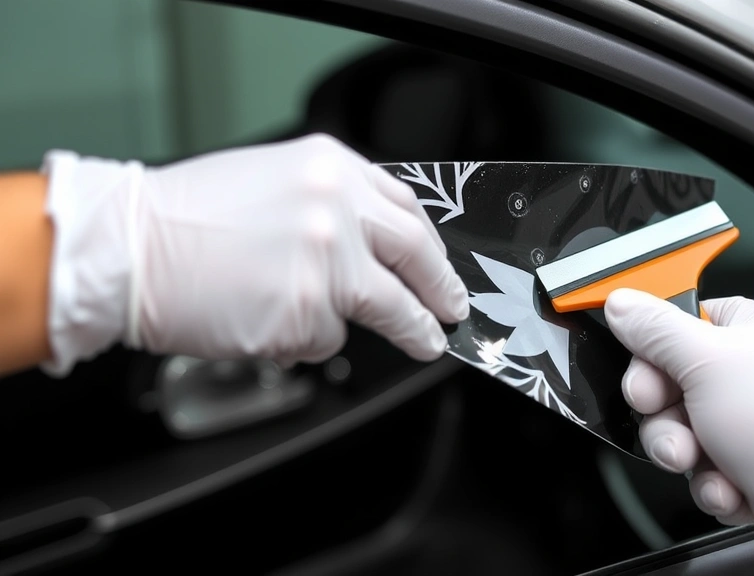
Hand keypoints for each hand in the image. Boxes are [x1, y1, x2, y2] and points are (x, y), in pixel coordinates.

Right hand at [41, 133, 468, 374]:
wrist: (127, 250)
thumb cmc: (186, 219)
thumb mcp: (275, 180)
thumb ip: (334, 205)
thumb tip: (379, 244)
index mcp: (331, 169)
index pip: (407, 210)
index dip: (431, 247)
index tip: (442, 268)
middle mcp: (337, 210)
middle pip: (415, 257)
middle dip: (440, 292)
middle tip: (449, 312)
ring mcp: (326, 263)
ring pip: (382, 308)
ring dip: (400, 329)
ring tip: (414, 341)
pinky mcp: (306, 313)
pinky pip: (328, 338)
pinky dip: (309, 338)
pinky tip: (272, 318)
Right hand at [602, 289, 753, 568]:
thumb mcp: (705, 361)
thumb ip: (656, 330)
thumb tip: (624, 302)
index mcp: (751, 331)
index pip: (683, 323)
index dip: (653, 348)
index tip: (642, 370)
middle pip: (677, 385)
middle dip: (665, 414)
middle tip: (669, 419)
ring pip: (689, 434)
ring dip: (685, 453)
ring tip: (701, 462)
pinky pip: (713, 471)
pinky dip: (716, 483)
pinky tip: (731, 485)